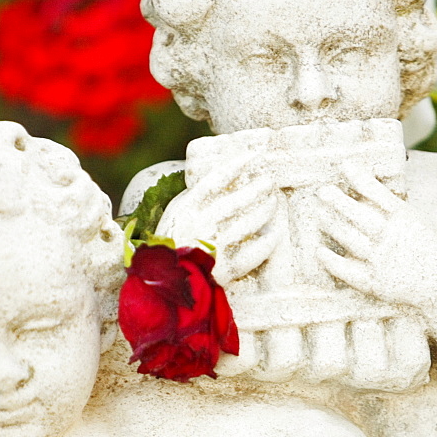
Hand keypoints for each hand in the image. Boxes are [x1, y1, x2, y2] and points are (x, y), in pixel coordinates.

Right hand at [157, 153, 279, 285]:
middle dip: (257, 188)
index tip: (253, 155)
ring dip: (264, 211)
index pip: (216, 179)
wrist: (163, 281)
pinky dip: (266, 244)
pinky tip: (274, 234)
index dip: (237, 165)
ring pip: (248, 224)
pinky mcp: (225, 269)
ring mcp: (214, 246)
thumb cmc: (170, 242)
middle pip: (237, 201)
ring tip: (273, 202)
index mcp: (187, 208)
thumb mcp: (175, 213)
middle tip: (269, 180)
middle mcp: (202, 224)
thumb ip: (195, 198)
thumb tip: (221, 179)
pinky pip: (252, 254)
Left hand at [316, 166, 436, 317]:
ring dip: (331, 225)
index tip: (345, 164)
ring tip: (319, 214)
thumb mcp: (413, 219)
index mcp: (403, 218)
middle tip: (322, 190)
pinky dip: (331, 260)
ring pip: (349, 239)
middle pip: (359, 215)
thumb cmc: (421, 245)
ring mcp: (381, 261)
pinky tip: (319, 250)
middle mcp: (391, 237)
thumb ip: (389, 204)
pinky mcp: (373, 282)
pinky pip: (346, 270)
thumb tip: (359, 180)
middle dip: (338, 201)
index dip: (360, 178)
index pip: (379, 194)